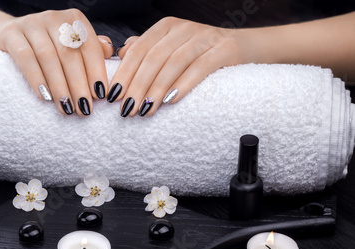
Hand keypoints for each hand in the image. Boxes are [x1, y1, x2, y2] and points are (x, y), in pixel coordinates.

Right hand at [0, 9, 113, 115]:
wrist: (8, 36)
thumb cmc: (49, 47)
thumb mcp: (72, 45)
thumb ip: (92, 49)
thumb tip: (110, 52)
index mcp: (74, 19)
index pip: (89, 47)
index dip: (96, 71)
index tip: (100, 95)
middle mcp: (54, 17)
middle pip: (70, 54)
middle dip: (79, 84)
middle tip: (84, 109)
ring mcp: (31, 23)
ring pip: (48, 57)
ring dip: (59, 86)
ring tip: (66, 107)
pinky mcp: (10, 33)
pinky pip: (25, 57)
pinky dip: (36, 78)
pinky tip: (44, 97)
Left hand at [110, 17, 248, 116]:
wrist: (245, 48)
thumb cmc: (200, 55)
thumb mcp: (171, 50)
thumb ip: (147, 51)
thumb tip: (121, 55)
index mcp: (165, 27)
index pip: (138, 50)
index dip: (124, 73)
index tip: (113, 97)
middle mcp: (183, 28)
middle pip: (153, 57)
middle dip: (137, 86)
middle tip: (126, 109)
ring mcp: (205, 36)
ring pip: (174, 63)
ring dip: (157, 89)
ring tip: (145, 110)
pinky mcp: (225, 49)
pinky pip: (200, 67)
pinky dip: (184, 84)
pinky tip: (171, 100)